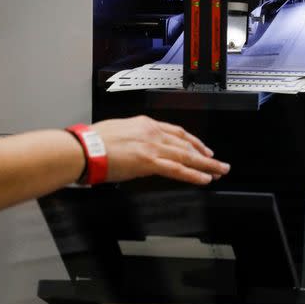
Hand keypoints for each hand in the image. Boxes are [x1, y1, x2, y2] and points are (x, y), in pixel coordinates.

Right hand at [91, 116, 229, 184]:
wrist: (85, 148)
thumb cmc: (94, 142)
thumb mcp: (119, 131)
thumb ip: (134, 138)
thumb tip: (138, 148)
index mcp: (145, 124)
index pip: (177, 132)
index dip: (193, 142)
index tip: (202, 149)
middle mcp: (153, 133)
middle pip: (186, 144)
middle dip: (205, 155)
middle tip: (218, 162)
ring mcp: (153, 147)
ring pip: (187, 156)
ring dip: (207, 165)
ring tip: (219, 171)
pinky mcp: (150, 162)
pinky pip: (178, 169)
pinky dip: (194, 174)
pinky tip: (204, 179)